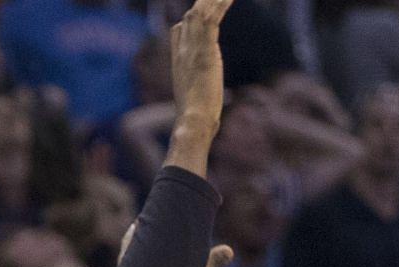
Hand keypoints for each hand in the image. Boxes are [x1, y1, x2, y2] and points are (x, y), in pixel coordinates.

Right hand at [168, 0, 231, 142]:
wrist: (193, 121)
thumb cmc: (195, 116)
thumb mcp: (194, 96)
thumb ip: (198, 85)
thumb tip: (205, 91)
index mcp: (178, 61)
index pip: (178, 31)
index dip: (190, 18)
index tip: (203, 8)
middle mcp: (182, 52)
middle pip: (189, 17)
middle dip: (203, 2)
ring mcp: (192, 51)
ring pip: (199, 14)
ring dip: (212, 0)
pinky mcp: (205, 53)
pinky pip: (212, 21)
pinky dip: (220, 6)